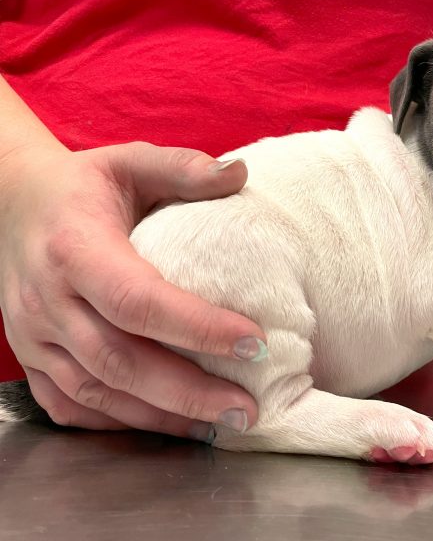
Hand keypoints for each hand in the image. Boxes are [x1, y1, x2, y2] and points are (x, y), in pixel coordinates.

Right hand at [0, 142, 266, 440]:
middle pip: (119, 360)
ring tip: (220, 424)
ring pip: (95, 390)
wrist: (9, 202)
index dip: (197, 327)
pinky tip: (167, 424)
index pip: (138, 300)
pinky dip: (118, 423)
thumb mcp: (128, 161)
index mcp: (74, 248)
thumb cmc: (81, 184)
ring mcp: (32, 334)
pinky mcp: (29, 356)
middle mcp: (47, 299)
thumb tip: (241, 174)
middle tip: (248, 408)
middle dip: (188, 392)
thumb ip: (183, 168)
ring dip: (161, 416)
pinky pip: (69, 403)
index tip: (255, 342)